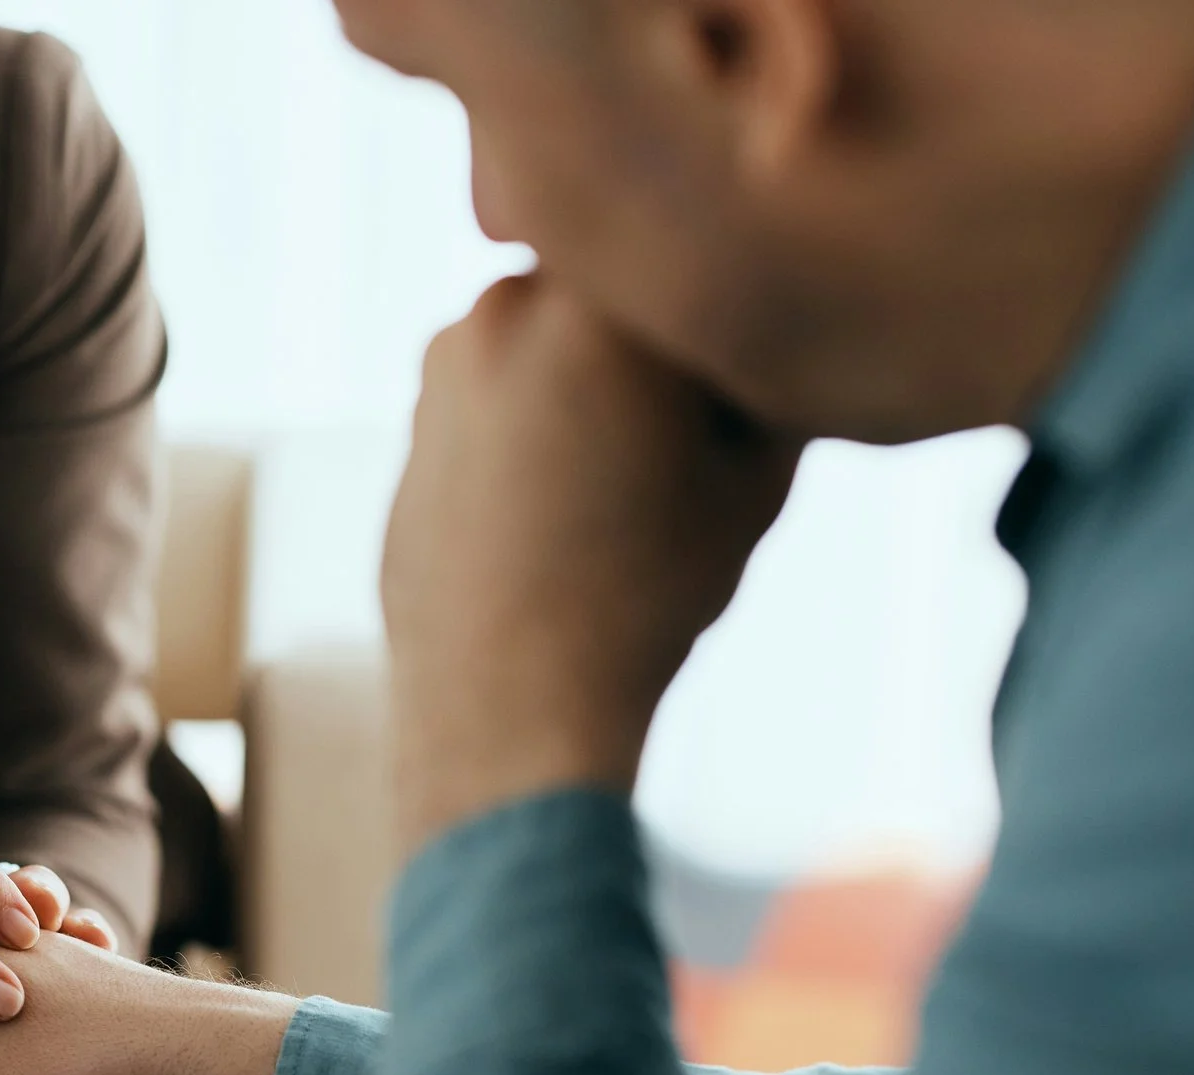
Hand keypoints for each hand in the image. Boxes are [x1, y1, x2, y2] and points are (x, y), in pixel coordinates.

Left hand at [382, 272, 801, 852]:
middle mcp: (508, 303)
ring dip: (589, 384)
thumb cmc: (647, 592)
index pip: (692, 251)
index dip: (728, 316)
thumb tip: (780, 321)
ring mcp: (445, 361)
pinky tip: (556, 516)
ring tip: (611, 493)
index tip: (737, 395)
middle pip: (617, 292)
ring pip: (554, 341)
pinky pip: (499, 398)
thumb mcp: (756, 479)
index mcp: (601, 302)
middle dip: (654, 346)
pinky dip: (535, 432)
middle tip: (681, 445)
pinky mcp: (413, 421)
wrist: (509, 704)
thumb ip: (770, 373)